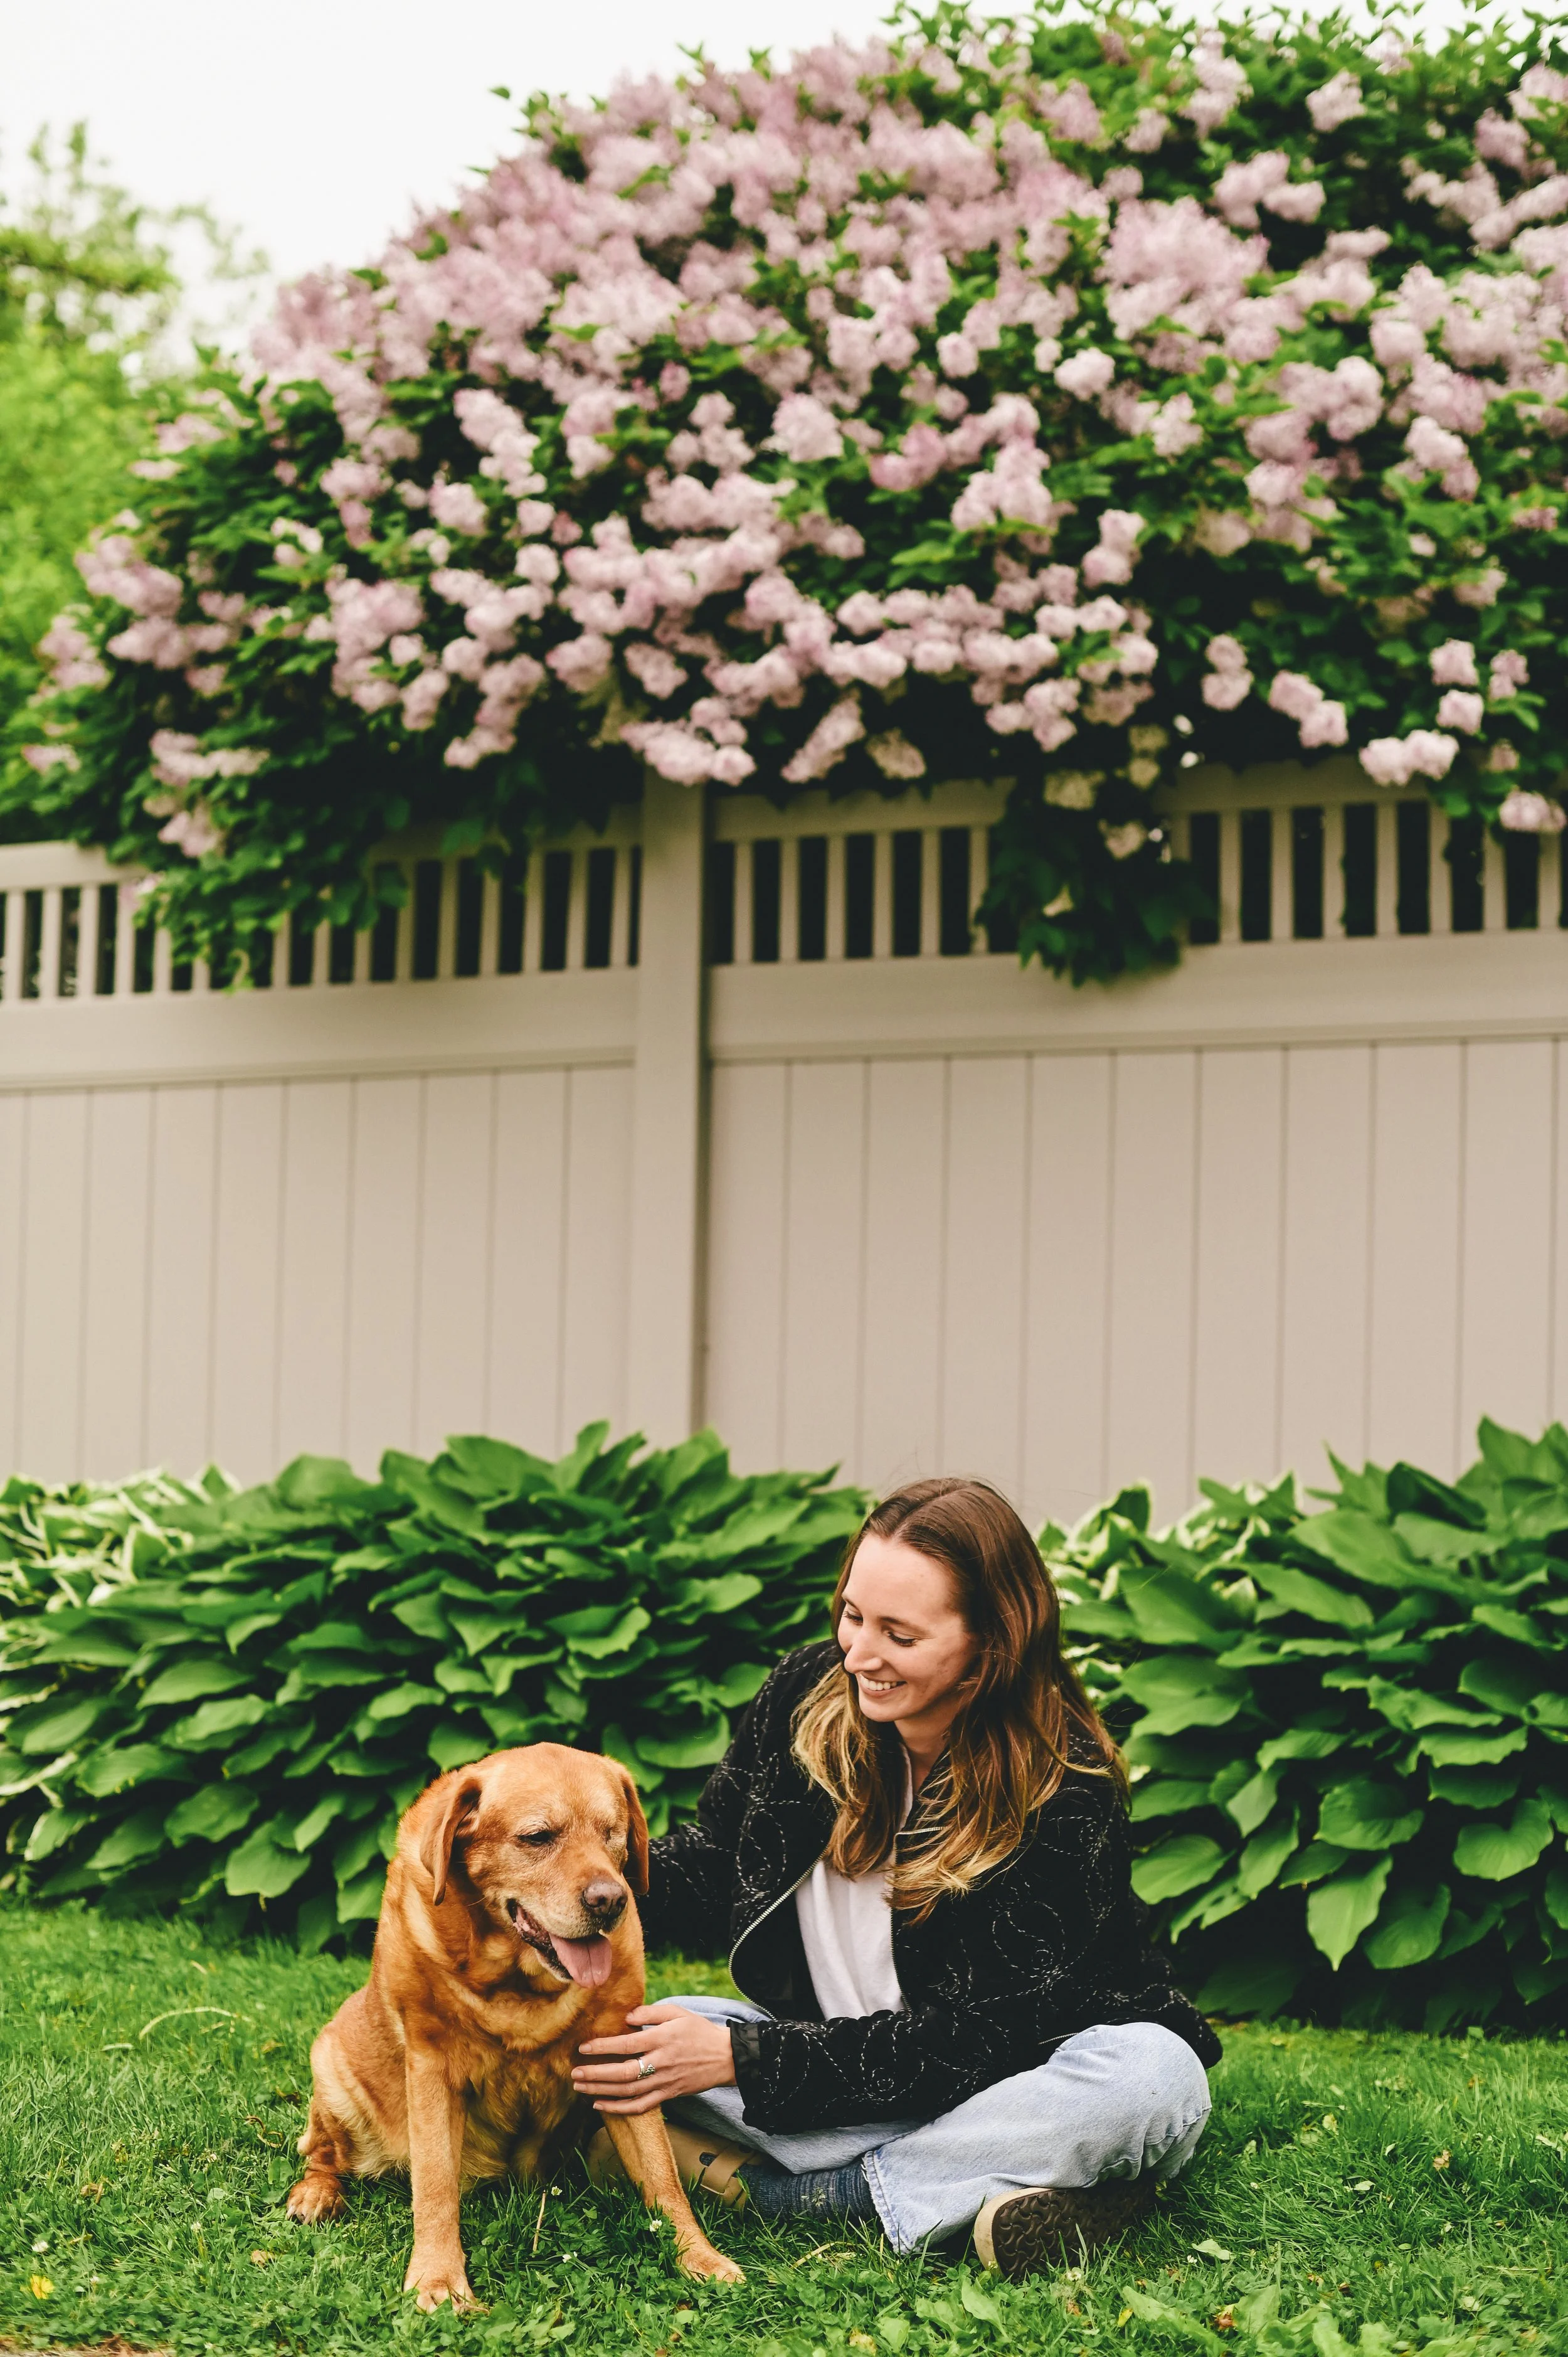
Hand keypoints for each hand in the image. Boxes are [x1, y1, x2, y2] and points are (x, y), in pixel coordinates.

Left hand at [571, 2002, 737, 2115]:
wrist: (725, 2057)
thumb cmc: (698, 2031)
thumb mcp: (677, 2012)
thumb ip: (650, 2012)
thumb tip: (626, 2017)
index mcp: (662, 2039)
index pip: (627, 2044)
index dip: (604, 2047)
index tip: (584, 2048)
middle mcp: (661, 2062)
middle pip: (624, 2072)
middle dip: (596, 2074)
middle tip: (574, 2073)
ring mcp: (664, 2082)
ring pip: (628, 2091)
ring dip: (602, 2090)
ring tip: (580, 2087)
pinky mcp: (668, 2095)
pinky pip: (640, 2106)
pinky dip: (619, 2109)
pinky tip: (600, 2105)